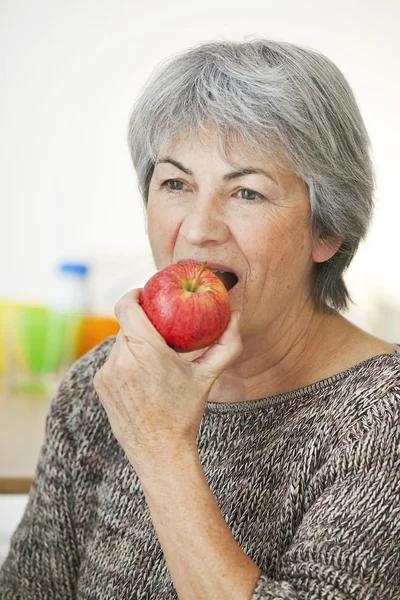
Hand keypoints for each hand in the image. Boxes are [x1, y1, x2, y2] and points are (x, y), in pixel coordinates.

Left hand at [93, 288, 241, 475]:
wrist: (160, 451)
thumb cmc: (185, 412)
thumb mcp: (208, 376)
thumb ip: (226, 344)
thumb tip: (236, 316)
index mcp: (145, 350)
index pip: (126, 306)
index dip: (134, 294)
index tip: (146, 293)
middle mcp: (120, 358)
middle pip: (126, 325)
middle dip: (142, 323)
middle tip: (160, 328)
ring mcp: (106, 372)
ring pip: (119, 343)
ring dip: (134, 344)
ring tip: (154, 358)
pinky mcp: (100, 385)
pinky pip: (112, 361)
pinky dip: (126, 361)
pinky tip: (142, 377)